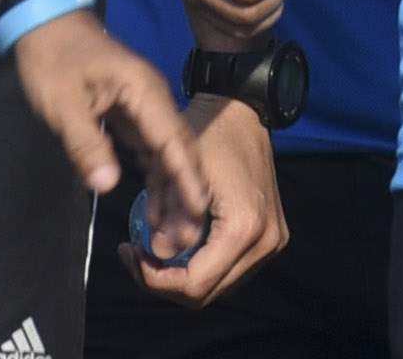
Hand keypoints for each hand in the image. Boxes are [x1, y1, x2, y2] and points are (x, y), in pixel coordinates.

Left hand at [10, 10, 211, 225]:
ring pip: (167, 155)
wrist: (43, 22)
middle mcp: (152, 99)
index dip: (188, 178)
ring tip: (175, 235)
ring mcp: (144, 107)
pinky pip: (151, 152)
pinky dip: (156, 180)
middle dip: (186, 193)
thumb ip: (86, 143)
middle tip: (189, 238)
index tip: (199, 211)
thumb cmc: (51, 57)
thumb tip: (108, 185)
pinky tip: (155, 209)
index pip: (174, 141)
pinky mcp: (131, 115)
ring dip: (172, 192)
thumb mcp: (62, 103)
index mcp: (143, 91)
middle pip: (178, 152)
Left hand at [128, 93, 287, 302]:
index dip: (156, 279)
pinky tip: (176, 242)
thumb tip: (155, 255)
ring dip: (182, 274)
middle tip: (135, 255)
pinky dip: (199, 263)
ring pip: (217, 284)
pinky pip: (229, 267)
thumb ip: (167, 216)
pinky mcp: (269, 237)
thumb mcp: (177, 169)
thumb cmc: (210, 130)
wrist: (245, 109)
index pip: (196, 283)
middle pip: (207, 291)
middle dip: (165, 280)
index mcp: (244, 227)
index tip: (131, 254)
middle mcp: (265, 241)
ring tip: (150, 248)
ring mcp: (271, 241)